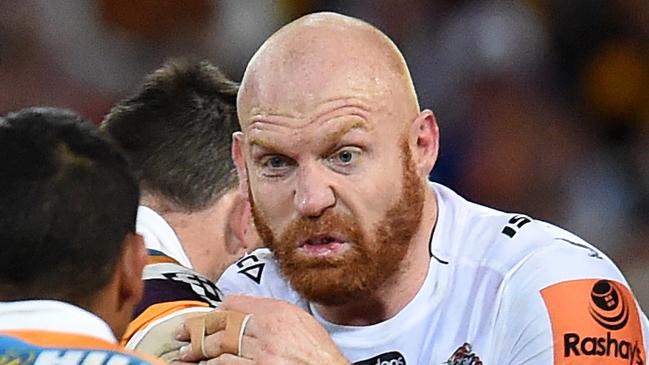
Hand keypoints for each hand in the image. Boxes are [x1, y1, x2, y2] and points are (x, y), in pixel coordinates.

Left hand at [175, 295, 349, 364]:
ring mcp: (261, 353)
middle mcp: (266, 329)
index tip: (205, 318)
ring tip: (186, 354)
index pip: (233, 305)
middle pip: (220, 324)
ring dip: (198, 351)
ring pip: (218, 347)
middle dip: (196, 329)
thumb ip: (272, 312)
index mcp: (276, 312)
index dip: (215, 312)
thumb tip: (241, 309)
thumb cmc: (317, 352)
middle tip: (180, 334)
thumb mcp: (299, 320)